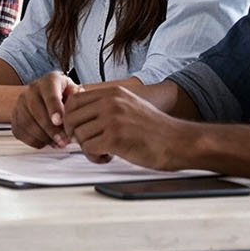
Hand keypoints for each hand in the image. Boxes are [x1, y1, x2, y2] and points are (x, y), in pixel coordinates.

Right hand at [12, 72, 78, 148]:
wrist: (48, 95)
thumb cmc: (64, 95)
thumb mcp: (75, 92)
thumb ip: (77, 99)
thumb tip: (76, 108)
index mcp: (49, 81)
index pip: (50, 94)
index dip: (54, 108)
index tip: (59, 122)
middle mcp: (31, 89)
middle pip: (36, 110)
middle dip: (50, 129)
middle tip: (63, 141)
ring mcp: (20, 102)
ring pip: (27, 123)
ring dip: (43, 137)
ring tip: (57, 144)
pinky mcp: (14, 115)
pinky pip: (20, 131)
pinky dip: (33, 140)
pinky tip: (45, 142)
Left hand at [62, 87, 189, 168]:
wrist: (179, 142)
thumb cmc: (155, 129)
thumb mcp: (129, 106)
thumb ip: (106, 106)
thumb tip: (78, 114)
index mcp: (113, 93)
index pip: (74, 101)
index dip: (71, 118)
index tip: (79, 130)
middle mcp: (111, 102)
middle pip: (70, 118)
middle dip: (75, 134)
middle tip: (89, 143)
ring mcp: (112, 119)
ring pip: (79, 135)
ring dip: (87, 148)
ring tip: (104, 152)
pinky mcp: (115, 138)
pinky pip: (88, 149)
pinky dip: (94, 157)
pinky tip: (108, 157)